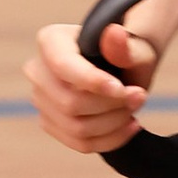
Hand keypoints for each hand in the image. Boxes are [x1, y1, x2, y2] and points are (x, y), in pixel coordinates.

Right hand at [26, 18, 158, 155]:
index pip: (64, 67)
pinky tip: (129, 125)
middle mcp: (38, 70)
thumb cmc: (127, 52)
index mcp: (50, 41)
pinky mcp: (51, 123)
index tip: (124, 90)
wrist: (124, 67)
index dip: (94, 83)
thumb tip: (115, 34)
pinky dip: (111, 139)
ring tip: (134, 107)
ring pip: (76, 128)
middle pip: (70, 103)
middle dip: (111, 105)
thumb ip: (125, 45)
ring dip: (115, 123)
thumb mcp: (134, 46)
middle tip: (139, 96)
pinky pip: (80, 143)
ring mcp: (41, 100)